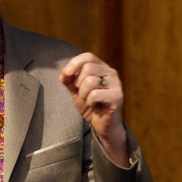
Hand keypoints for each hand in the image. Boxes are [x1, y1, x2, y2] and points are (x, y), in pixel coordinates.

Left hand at [60, 52, 129, 166]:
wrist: (102, 125)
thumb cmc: (90, 105)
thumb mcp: (76, 90)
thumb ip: (69, 80)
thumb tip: (64, 74)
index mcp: (102, 68)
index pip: (88, 56)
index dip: (75, 63)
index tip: (66, 74)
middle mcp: (111, 73)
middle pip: (88, 68)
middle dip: (78, 83)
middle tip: (82, 94)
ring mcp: (116, 84)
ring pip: (90, 81)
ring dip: (83, 94)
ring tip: (89, 100)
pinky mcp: (117, 97)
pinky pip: (95, 94)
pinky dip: (90, 101)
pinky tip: (94, 105)